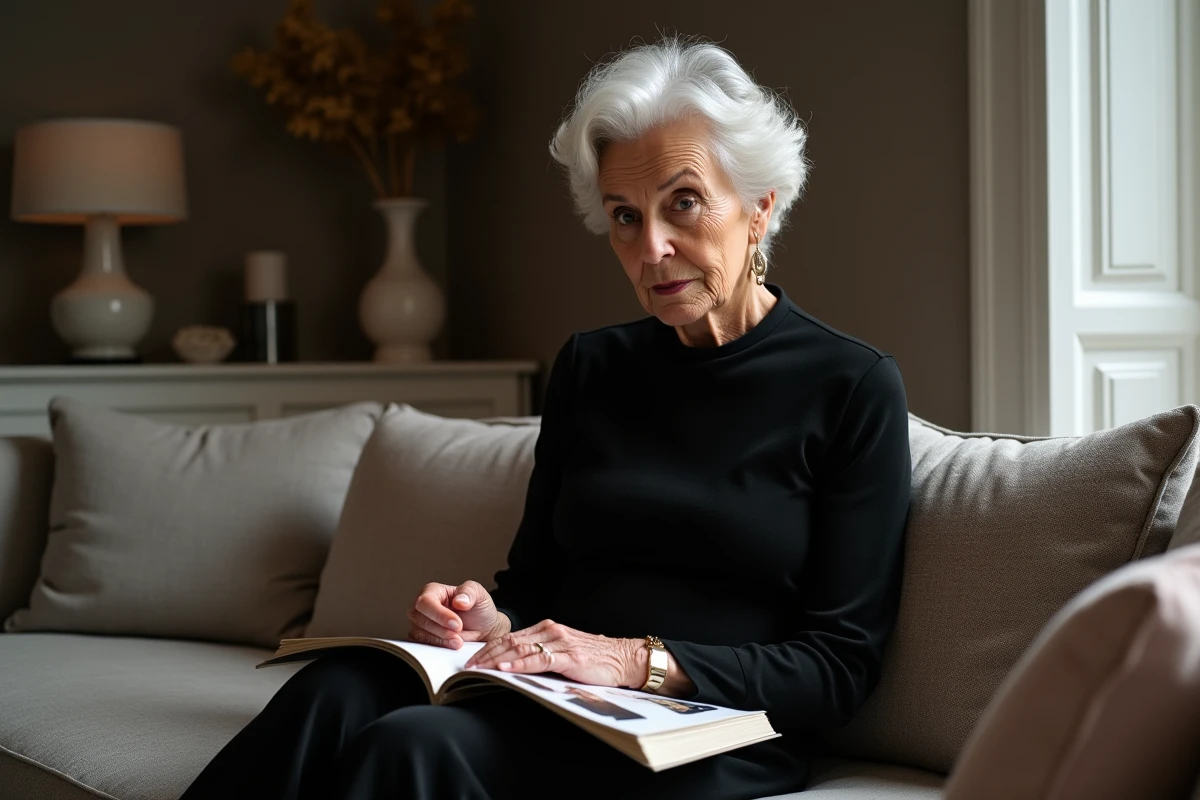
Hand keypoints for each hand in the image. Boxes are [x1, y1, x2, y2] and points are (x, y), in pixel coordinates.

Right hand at [406, 580, 510, 649]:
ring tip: (458, 642)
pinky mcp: (421, 639)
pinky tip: (451, 646)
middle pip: (421, 619)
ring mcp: (419, 624)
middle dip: (441, 630)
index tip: (457, 624)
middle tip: (459, 635)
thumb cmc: (478, 610)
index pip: (426, 602)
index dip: (440, 615)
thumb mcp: (479, 594)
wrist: (483, 630)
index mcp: (432, 591)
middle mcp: (422, 607)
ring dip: (440, 640)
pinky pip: (422, 646)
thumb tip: (458, 601)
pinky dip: (437, 647)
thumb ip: (469, 592)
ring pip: (420, 634)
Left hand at [465, 619, 641, 687]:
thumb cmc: (595, 658)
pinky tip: (506, 668)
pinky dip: (520, 664)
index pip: (510, 637)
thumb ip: (542, 654)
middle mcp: (551, 631)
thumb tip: (515, 665)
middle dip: (486, 655)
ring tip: (479, 669)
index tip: (471, 660)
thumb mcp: (564, 652)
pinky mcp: (569, 656)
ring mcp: (560, 642)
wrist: (624, 657)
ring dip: (496, 660)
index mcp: (547, 629)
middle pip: (510, 641)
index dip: (488, 648)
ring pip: (520, 648)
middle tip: (467, 667)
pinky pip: (539, 660)